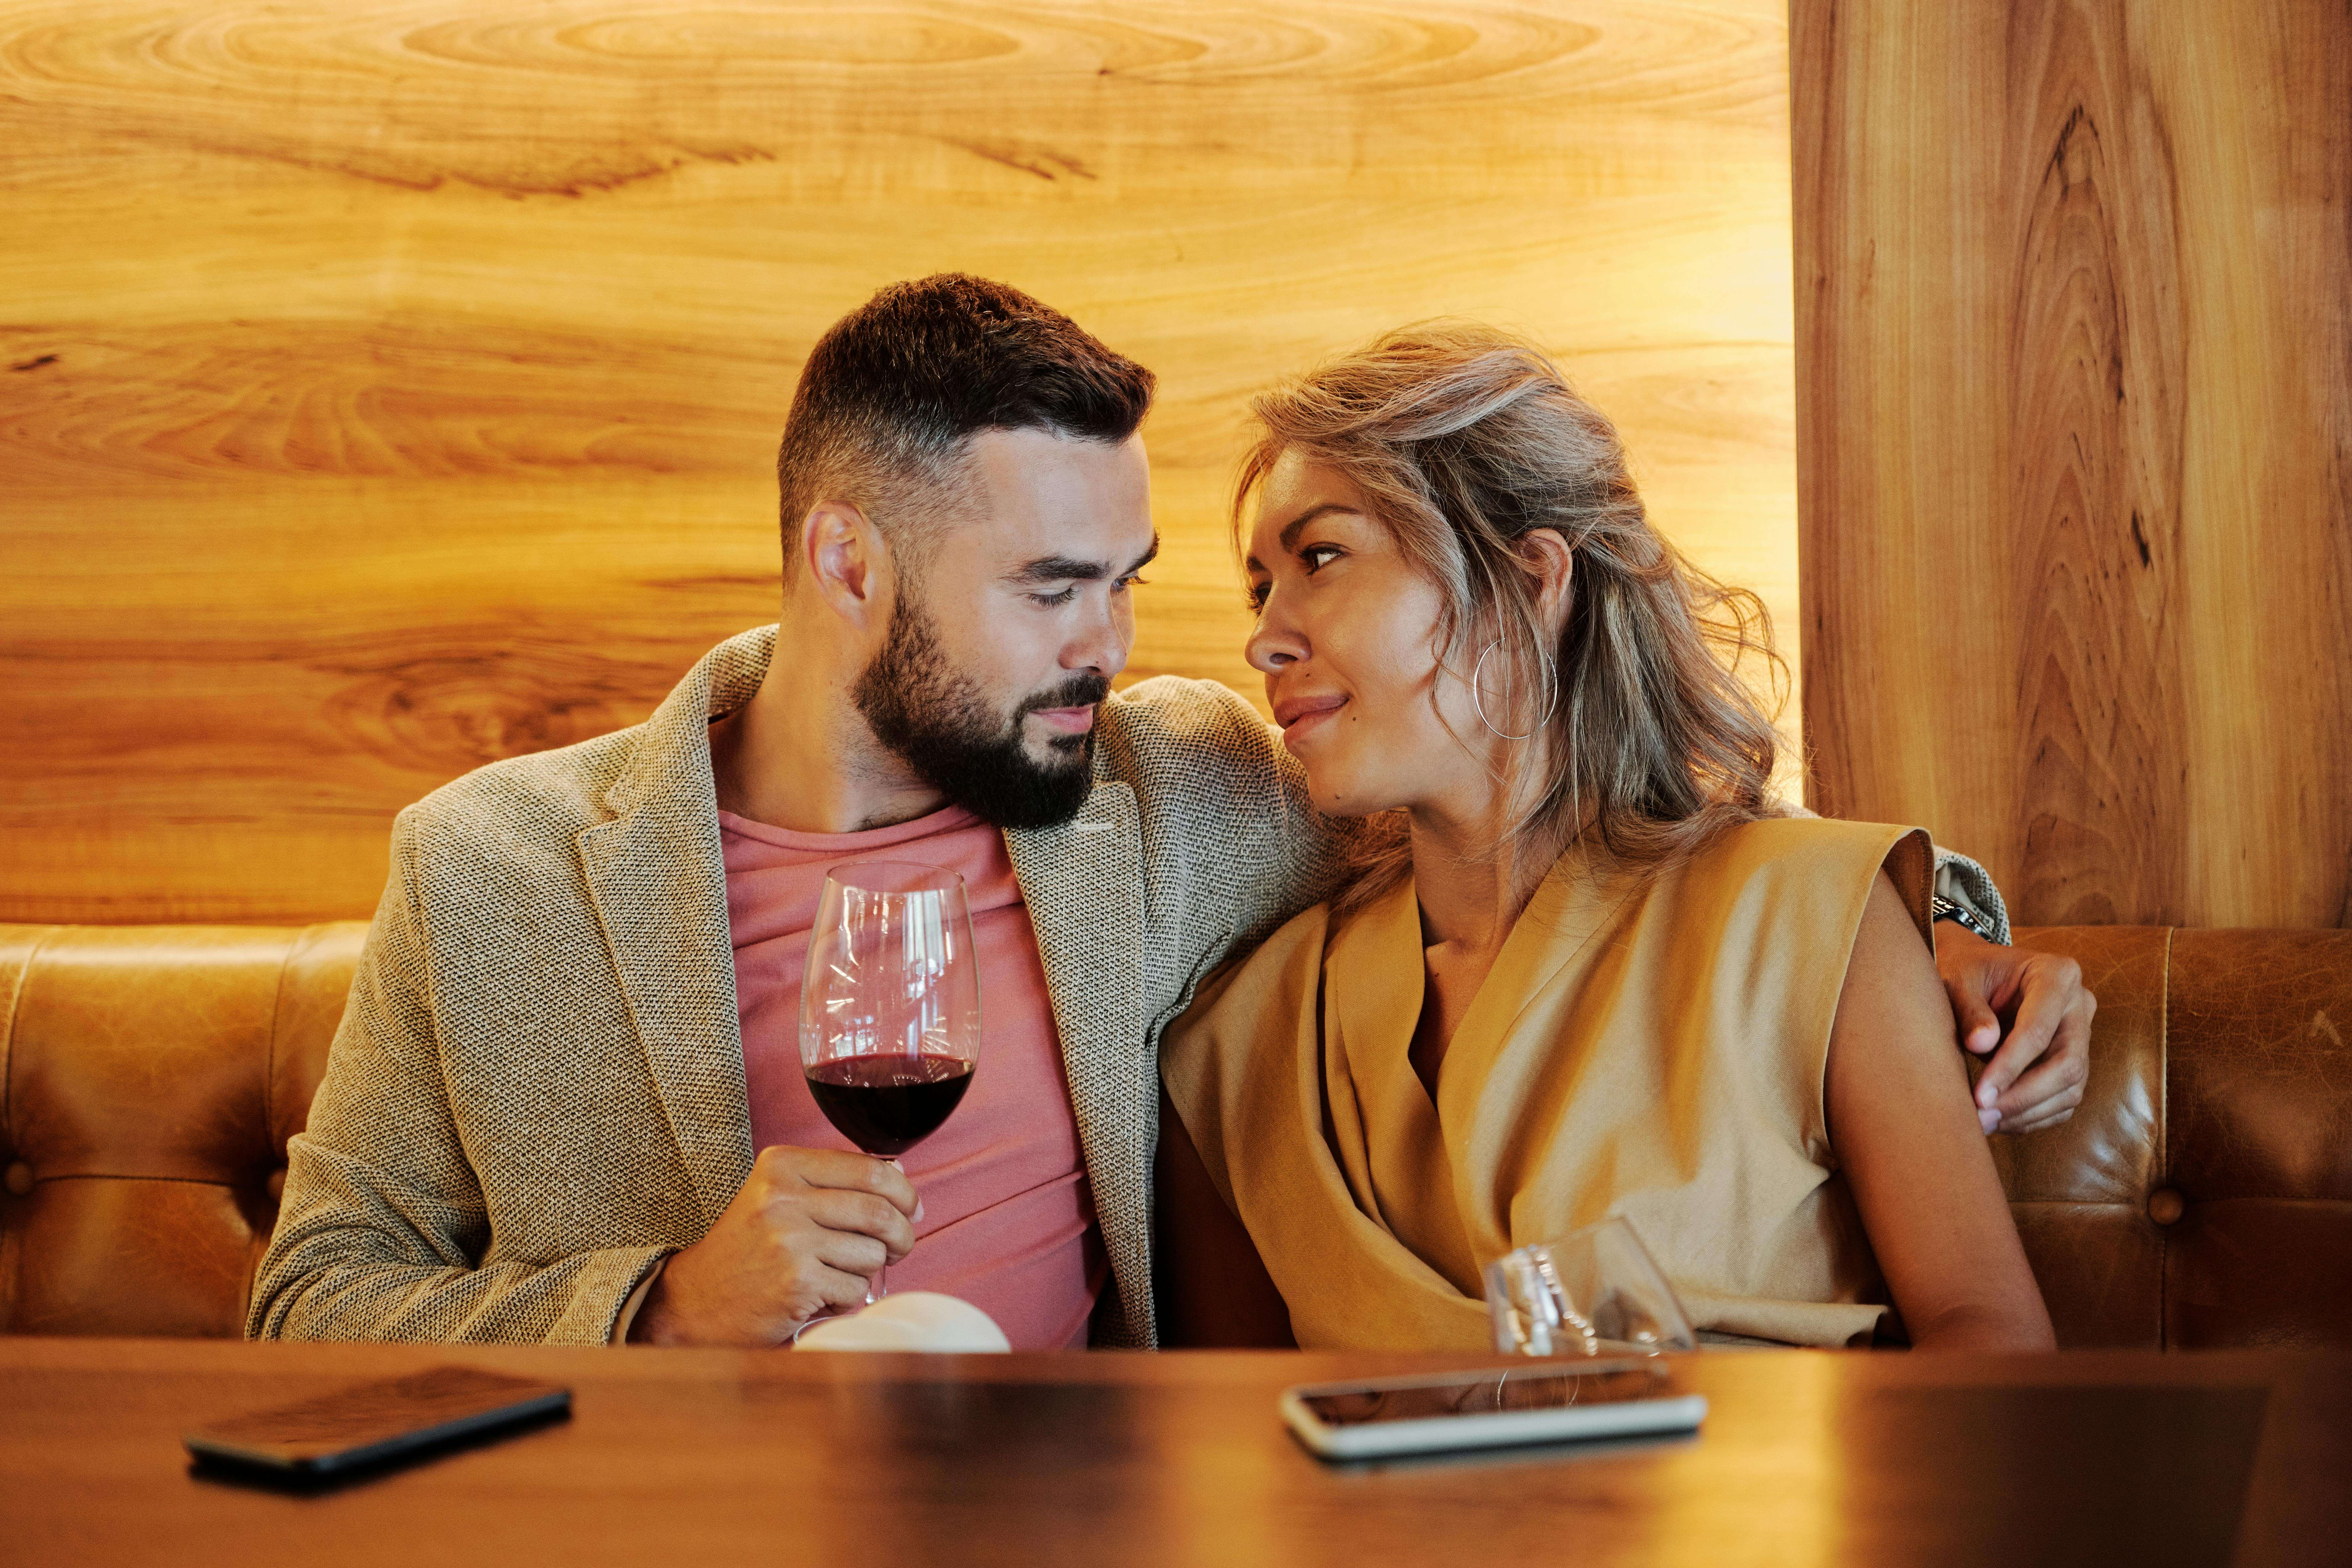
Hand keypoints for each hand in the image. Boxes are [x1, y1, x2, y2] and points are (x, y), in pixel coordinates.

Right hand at [627, 1145, 918, 1346]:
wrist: (695, 1301)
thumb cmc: (748, 1249)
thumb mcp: (780, 1197)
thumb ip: (834, 1184)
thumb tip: (903, 1183)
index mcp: (783, 1165)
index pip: (871, 1169)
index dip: (904, 1192)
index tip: (912, 1209)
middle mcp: (783, 1197)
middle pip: (880, 1211)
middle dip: (902, 1234)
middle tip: (900, 1247)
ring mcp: (789, 1241)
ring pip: (872, 1253)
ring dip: (868, 1270)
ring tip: (838, 1274)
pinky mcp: (796, 1282)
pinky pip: (855, 1289)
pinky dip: (846, 1298)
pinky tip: (819, 1296)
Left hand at [1933, 922, 2095, 1134]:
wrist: (1980, 973)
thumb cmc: (1968, 972)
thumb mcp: (1959, 980)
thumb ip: (1969, 1009)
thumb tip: (1981, 1044)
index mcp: (2057, 974)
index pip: (2038, 1030)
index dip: (2010, 1066)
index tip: (1980, 1096)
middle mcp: (2079, 1006)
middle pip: (2067, 1064)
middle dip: (2024, 1096)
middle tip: (1982, 1116)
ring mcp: (2081, 1036)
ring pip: (2071, 1088)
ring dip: (2027, 1112)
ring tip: (1984, 1123)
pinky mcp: (2075, 1061)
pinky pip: (2065, 1099)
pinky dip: (2034, 1117)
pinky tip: (2000, 1121)